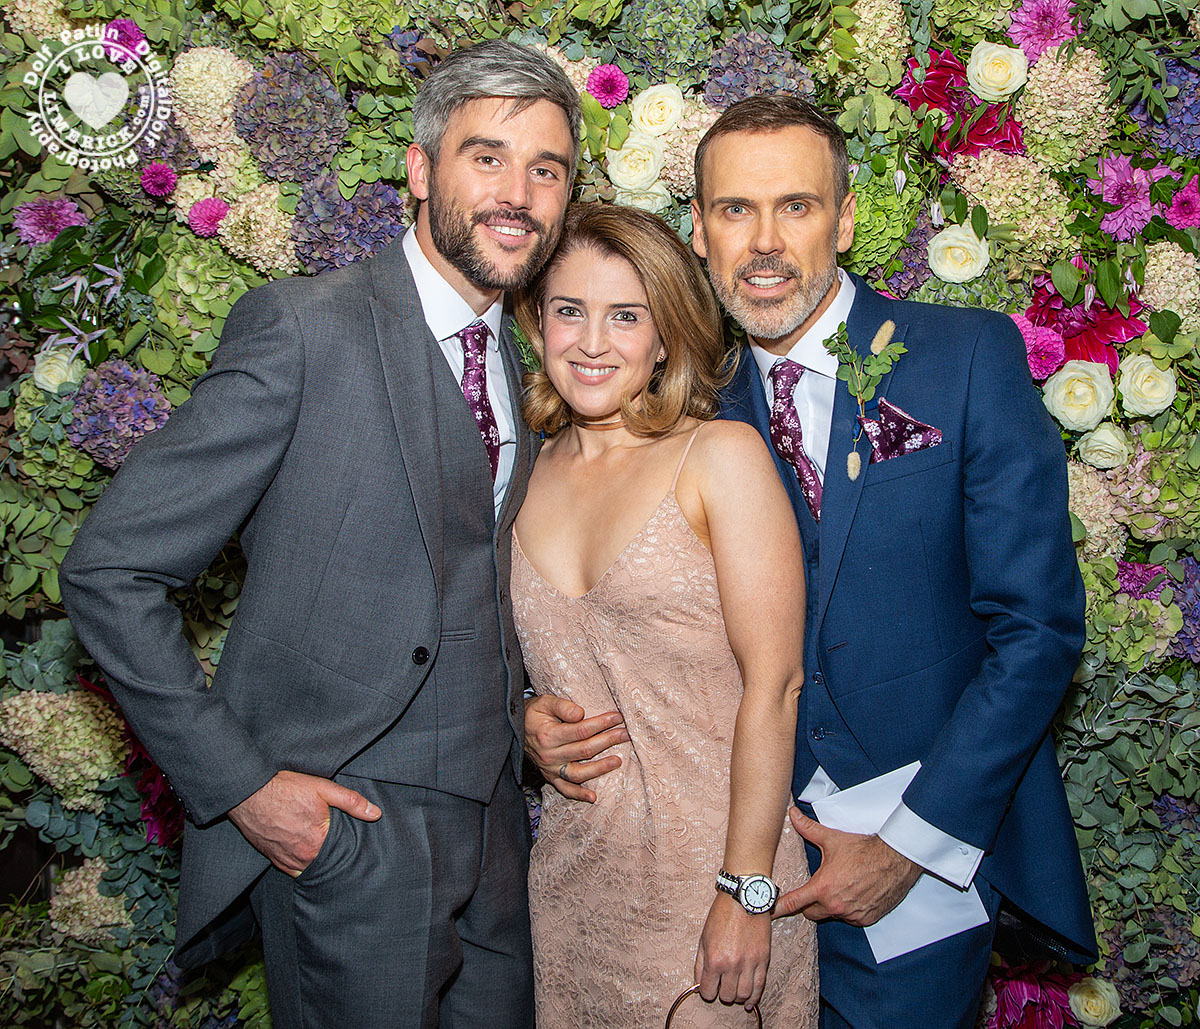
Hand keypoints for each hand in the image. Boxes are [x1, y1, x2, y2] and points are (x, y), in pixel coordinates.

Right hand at [228, 770, 380, 876]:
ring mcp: (286, 860)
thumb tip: (375, 814)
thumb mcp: (323, 789)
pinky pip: (293, 870)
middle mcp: (303, 856)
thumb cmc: (285, 789)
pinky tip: (308, 855)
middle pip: (327, 862)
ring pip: (310, 868)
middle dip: (336, 857)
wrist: (249, 793)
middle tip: (343, 849)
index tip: (356, 846)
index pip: (343, 853)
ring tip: (327, 852)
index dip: (350, 848)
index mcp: (318, 842)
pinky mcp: (274, 859)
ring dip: (319, 862)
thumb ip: (351, 802)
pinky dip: (302, 865)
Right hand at [524, 695, 629, 802]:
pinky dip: (579, 795)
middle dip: (608, 740)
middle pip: (584, 750)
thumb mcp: (544, 702)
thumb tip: (581, 713)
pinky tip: (593, 797)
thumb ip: (562, 706)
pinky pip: (565, 789)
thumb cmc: (534, 714)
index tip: (617, 716)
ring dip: (600, 768)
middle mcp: (549, 755)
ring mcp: (550, 769)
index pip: (581, 730)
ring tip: (618, 760)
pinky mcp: (550, 777)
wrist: (515, 729)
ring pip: (579, 773)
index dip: (601, 724)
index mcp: (548, 735)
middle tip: (626, 733)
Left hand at [695, 893, 771, 1009]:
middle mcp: (732, 964)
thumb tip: (699, 983)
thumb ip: (700, 963)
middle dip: (723, 993)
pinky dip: (754, 998)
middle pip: (727, 995)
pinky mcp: (763, 959)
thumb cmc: (722, 915)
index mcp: (714, 959)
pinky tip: (750, 1002)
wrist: (744, 897)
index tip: (709, 988)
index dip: (707, 992)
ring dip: (738, 997)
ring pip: (743, 994)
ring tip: (735, 991)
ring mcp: (749, 963)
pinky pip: (760, 986)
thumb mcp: (703, 937)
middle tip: (722, 986)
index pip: (708, 991)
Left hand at [773, 809, 921, 925]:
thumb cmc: (864, 850)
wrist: (895, 860)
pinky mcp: (866, 919)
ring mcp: (852, 915)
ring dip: (830, 905)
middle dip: (808, 904)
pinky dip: (848, 909)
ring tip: (840, 886)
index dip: (779, 908)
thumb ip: (808, 829)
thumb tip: (793, 815)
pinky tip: (854, 893)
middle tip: (813, 890)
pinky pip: (850, 919)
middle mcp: (836, 905)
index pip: (794, 903)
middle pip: (810, 913)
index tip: (768, 912)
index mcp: (823, 887)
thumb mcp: (832, 839)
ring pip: (831, 915)